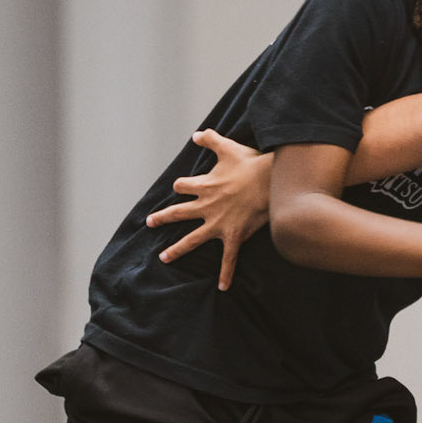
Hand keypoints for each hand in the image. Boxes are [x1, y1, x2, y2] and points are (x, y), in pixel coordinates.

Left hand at [146, 128, 272, 290]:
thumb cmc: (250, 165)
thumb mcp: (227, 147)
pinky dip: (225, 274)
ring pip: (191, 240)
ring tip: (163, 258)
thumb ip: (210, 140)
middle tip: (150, 223)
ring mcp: (218, 224)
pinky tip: (222, 287)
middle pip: (177, 213)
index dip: (182, 186)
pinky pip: (228, 259)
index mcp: (203, 186)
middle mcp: (205, 207)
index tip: (183, 187)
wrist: (271, 183)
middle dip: (162, 218)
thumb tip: (196, 135)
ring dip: (177, 250)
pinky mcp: (233, 236)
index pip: (182, 186)